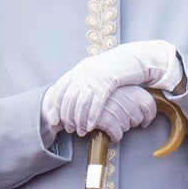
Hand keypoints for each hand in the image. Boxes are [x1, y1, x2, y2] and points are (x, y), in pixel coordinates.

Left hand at [47, 41, 181, 134]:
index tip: (53, 120)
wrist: (133, 57)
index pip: (59, 90)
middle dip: (67, 117)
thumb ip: (82, 80)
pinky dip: (92, 116)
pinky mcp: (108, 82)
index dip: (54, 107)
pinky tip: (92, 126)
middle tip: (69, 129)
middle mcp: (83, 72)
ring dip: (79, 120)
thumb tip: (71, 96)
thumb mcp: (95, 71)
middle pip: (68, 99)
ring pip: (81, 103)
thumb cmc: (115, 67)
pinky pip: (96, 102)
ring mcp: (95, 77)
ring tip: (81, 131)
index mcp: (78, 70)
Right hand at [94, 86, 157, 141]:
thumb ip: (133, 97)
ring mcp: (116, 109)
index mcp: (131, 88)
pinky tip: (110, 132)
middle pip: (138, 118)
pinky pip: (118, 134)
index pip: (149, 104)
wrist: (77, 95)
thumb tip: (146, 118)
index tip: (143, 120)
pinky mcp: (106, 120)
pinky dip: (115, 136)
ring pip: (128, 126)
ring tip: (111, 121)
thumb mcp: (118, 89)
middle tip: (120, 119)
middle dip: (131, 122)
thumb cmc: (101, 95)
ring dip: (121, 127)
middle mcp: (126, 98)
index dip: (148, 115)